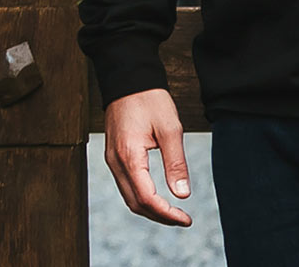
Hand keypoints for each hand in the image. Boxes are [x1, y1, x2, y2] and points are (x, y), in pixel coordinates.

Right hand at [104, 88, 191, 225]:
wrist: (129, 79)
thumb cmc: (150, 99)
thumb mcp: (170, 127)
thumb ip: (176, 162)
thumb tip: (183, 193)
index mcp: (129, 158)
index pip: (147, 199)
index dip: (166, 213)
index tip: (186, 219)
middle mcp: (116, 164)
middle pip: (135, 204)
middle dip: (159, 216)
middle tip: (182, 219)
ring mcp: (112, 161)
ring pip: (129, 197)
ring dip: (150, 208)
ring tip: (173, 211)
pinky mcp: (114, 157)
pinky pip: (126, 185)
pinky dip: (142, 196)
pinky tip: (158, 195)